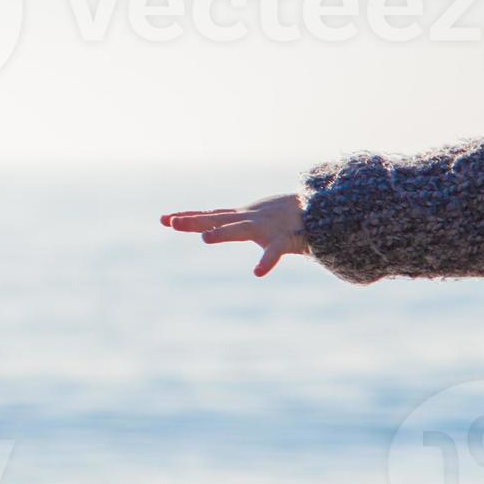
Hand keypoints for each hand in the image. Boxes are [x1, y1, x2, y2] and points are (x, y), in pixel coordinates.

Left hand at [162, 195, 309, 276]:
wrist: (320, 211)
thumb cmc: (285, 219)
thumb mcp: (255, 221)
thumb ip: (234, 224)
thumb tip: (212, 226)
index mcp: (241, 218)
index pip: (209, 216)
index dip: (188, 216)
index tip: (164, 219)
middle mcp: (249, 220)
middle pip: (217, 219)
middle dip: (194, 221)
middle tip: (171, 223)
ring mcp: (266, 228)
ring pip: (241, 230)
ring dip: (224, 233)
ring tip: (206, 239)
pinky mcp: (285, 239)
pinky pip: (275, 252)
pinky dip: (267, 262)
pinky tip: (257, 273)